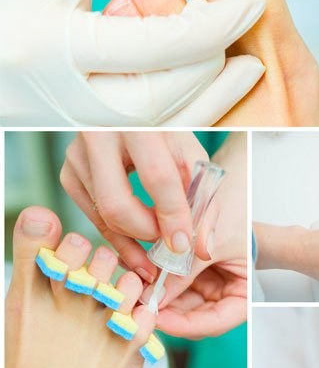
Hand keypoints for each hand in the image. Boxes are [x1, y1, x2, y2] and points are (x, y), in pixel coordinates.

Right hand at [0, 0, 263, 125]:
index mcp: (47, 44)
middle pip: (158, 105)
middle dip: (213, 72)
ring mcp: (52, 116)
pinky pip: (125, 124)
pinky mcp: (58, 119)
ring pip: (144, 127)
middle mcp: (49, 95)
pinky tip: (192, 73)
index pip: (160, 48)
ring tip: (234, 61)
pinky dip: (165, 103)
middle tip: (246, 34)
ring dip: (197, 98)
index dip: (217, 23)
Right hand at [60, 131, 210, 280]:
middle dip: (146, 234)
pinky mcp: (68, 173)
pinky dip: (115, 233)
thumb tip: (201, 247)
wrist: (126, 111)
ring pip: (102, 216)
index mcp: (136, 123)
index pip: (156, 177)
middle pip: (117, 205)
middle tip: (166, 246)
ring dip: (131, 241)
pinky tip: (134, 241)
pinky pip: (92, 216)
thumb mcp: (188, 152)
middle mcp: (98, 136)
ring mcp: (76, 156)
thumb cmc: (162, 130)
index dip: (173, 216)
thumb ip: (200, 197)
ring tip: (152, 256)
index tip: (184, 245)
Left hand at [143, 132, 246, 337]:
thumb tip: (154, 297)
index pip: (216, 322)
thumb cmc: (234, 206)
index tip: (158, 318)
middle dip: (164, 311)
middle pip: (192, 316)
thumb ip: (185, 269)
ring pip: (176, 302)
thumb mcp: (210, 239)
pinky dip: (152, 280)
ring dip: (154, 296)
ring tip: (130, 287)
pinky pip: (167, 282)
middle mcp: (222, 293)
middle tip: (135, 305)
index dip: (187, 325)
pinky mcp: (186, 270)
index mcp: (242, 292)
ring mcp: (204, 283)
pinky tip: (134, 274)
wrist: (229, 180)